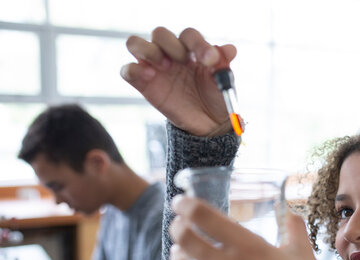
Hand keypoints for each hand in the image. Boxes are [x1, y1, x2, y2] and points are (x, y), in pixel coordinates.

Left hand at [119, 196, 338, 259]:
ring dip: (175, 255)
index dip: (186, 204)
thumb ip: (293, 226)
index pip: (204, 216)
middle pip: (185, 238)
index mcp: (248, 246)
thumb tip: (290, 209)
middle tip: (181, 225)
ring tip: (180, 252)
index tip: (181, 202)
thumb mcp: (304, 255)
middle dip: (178, 226)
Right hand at [121, 26, 236, 135]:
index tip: (209, 60)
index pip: (188, 35)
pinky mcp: (143, 84)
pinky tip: (150, 76)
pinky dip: (134, 69)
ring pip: (136, 43)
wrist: (209, 123)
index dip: (198, 44)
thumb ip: (223, 64)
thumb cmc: (216, 97)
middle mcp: (171, 54)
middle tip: (184, 61)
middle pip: (160, 33)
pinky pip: (128, 70)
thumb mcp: (224, 81)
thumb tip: (229, 49)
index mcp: (192, 49)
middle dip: (172, 45)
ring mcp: (155, 67)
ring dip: (148, 50)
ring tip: (164, 65)